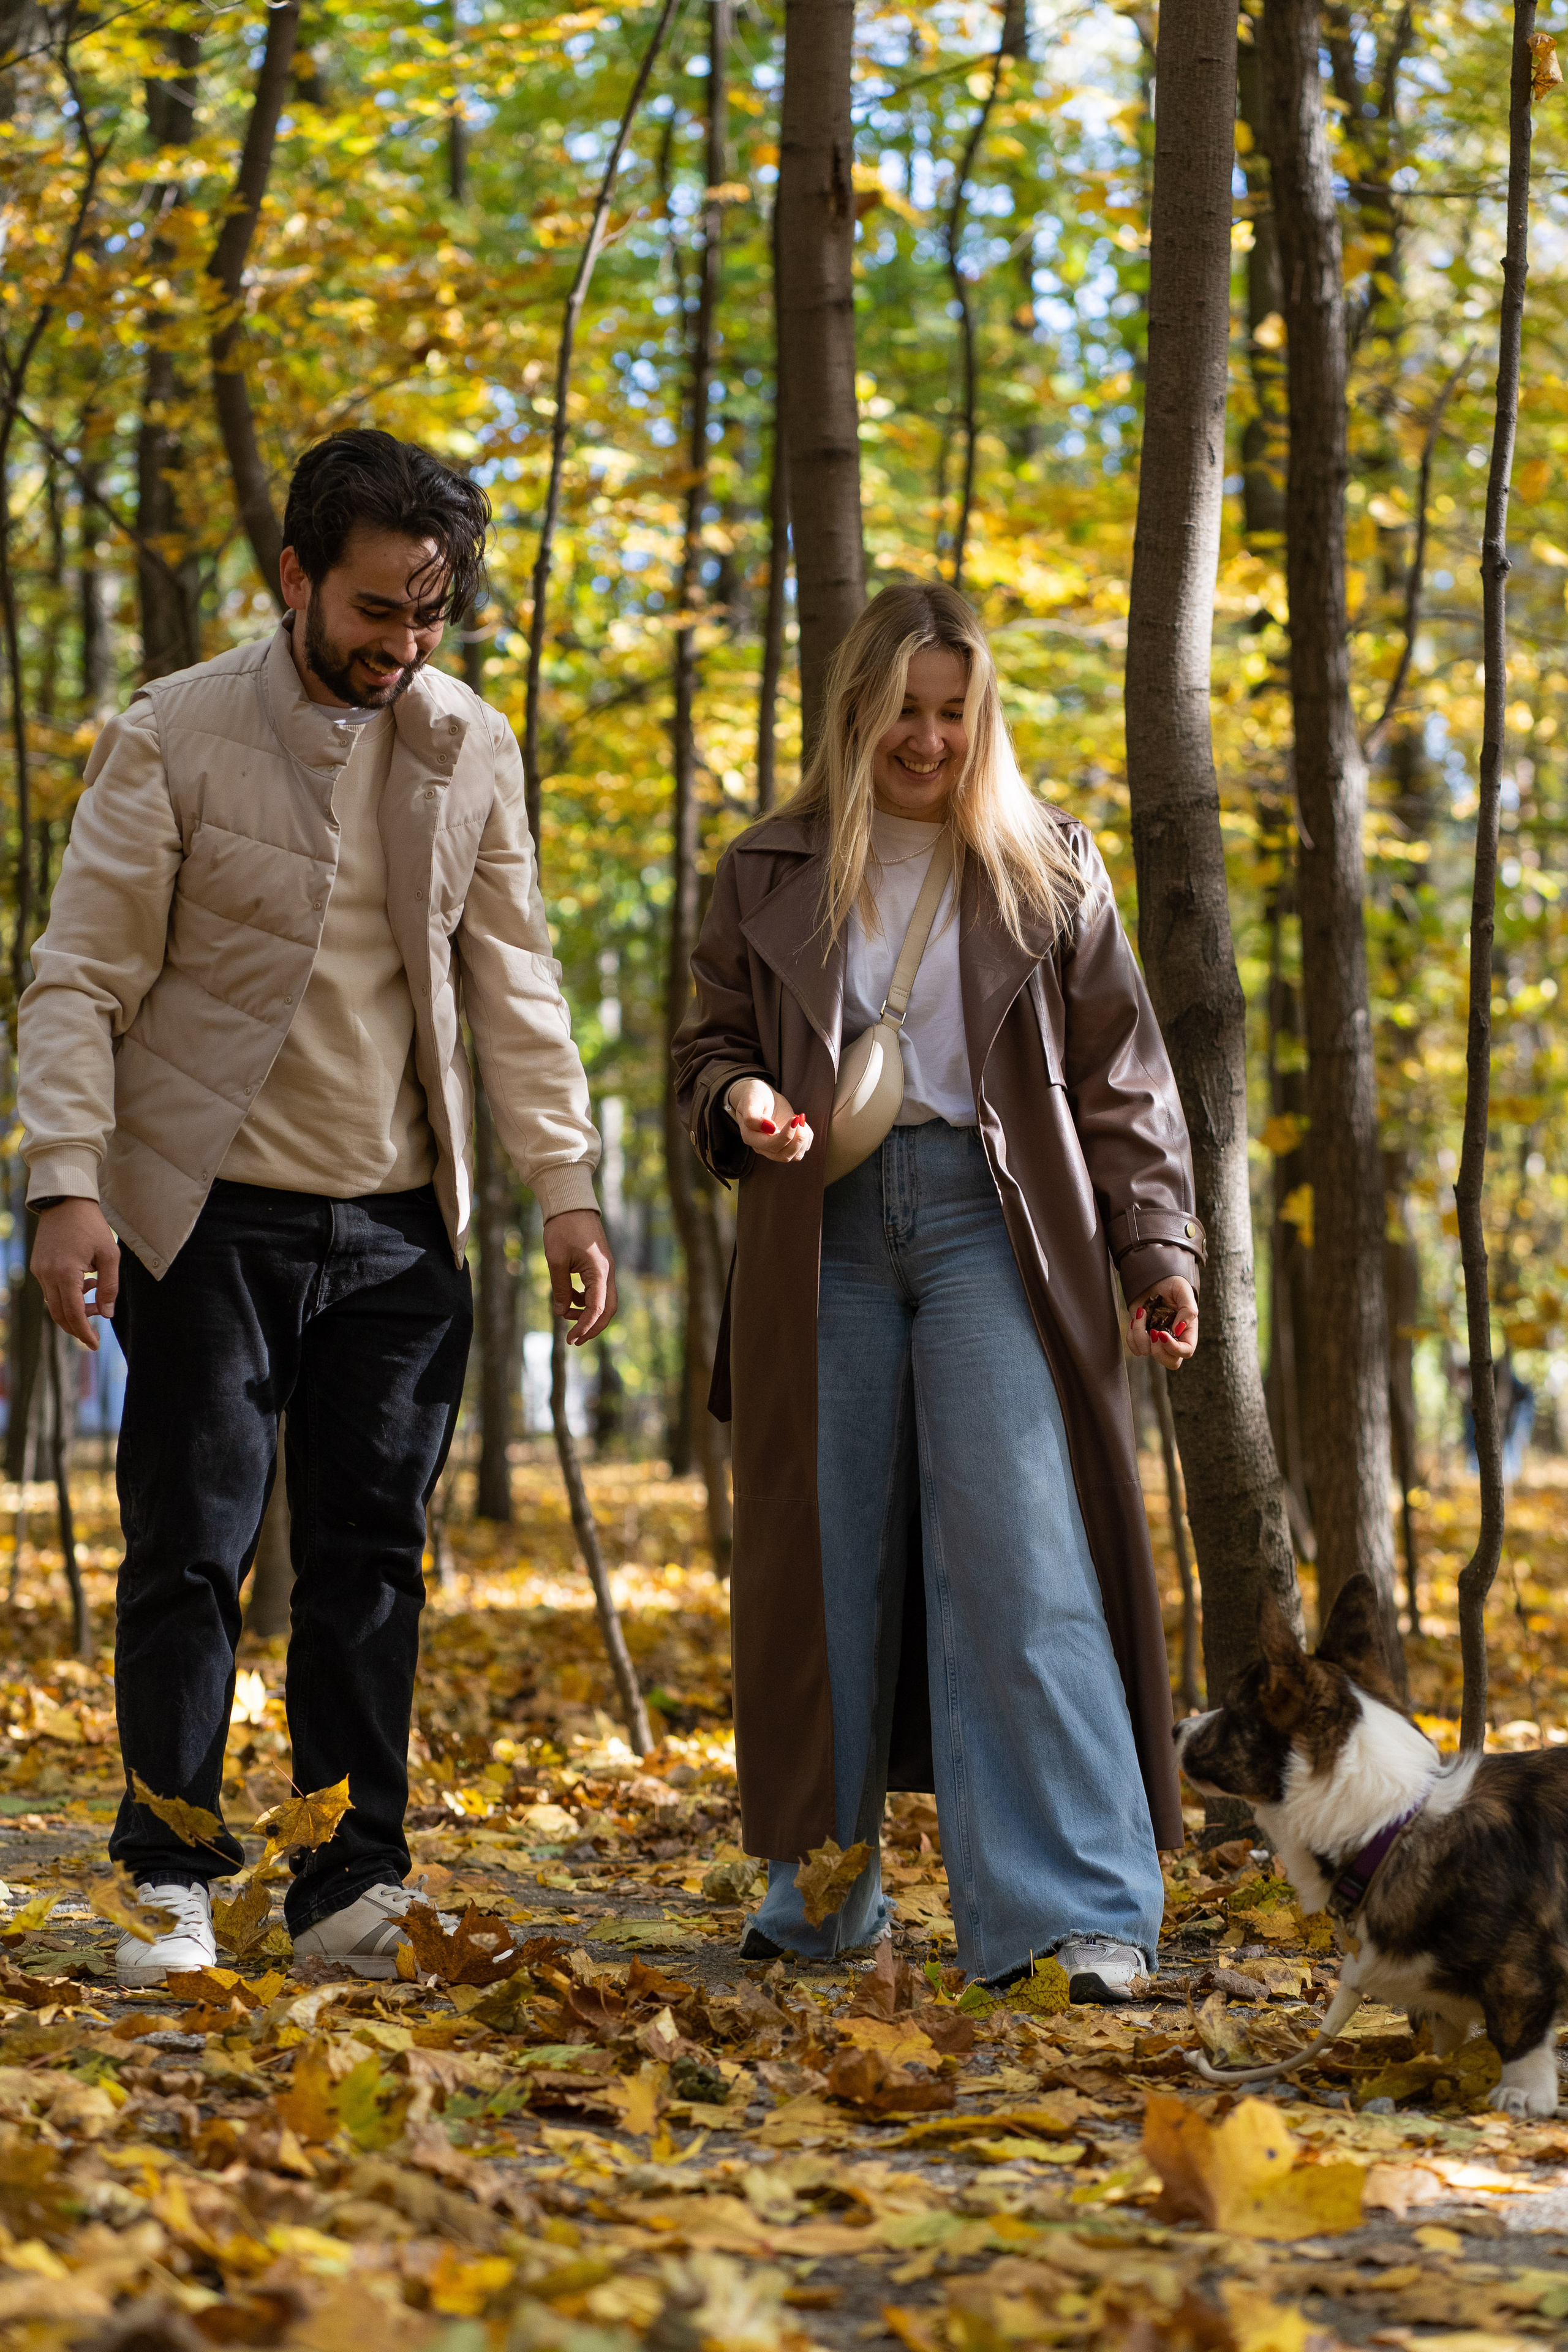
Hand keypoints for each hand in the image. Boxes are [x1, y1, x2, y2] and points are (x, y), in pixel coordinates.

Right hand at [31, 1199, 119, 1350]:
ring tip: (96, 1294)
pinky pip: (50, 1291)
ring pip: (54, 1304)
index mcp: (65, 1273)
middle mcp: (47, 1275)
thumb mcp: (109, 1254)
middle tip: (96, 1330)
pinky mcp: (38, 1266)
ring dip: (74, 1309)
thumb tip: (107, 1314)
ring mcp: (40, 1271)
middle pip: (59, 1314)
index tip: (94, 1345)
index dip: (84, 1332)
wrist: (66, 1202)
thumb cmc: (91, 1225)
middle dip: (78, 1326)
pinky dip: (67, 1295)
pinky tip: (86, 1282)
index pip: (73, 1313)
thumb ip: (109, 1286)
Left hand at [543, 1208, 615, 1344]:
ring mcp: (606, 1269)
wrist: (572, 1204)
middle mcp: (607, 1272)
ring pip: (605, 1301)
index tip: (570, 1340)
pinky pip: (598, 1291)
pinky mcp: (601, 1266)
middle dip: (593, 1327)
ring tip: (566, 1316)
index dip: (584, 1327)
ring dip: (588, 1314)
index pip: (597, 1308)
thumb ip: (561, 1288)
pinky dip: (586, 1301)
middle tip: (575, 1340)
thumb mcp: (556, 1260)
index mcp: (599, 1271)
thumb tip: (562, 1313)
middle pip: (608, 1310)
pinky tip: (570, 1299)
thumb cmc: (562, 1228)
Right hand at [727, 1077, 812, 1164]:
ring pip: (795, 1156)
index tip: (794, 1117)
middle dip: (797, 1138)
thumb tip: (770, 1129)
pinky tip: (801, 1123)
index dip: (786, 1135)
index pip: (771, 1145)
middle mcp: (762, 1147)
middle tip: (799, 1117)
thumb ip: (753, 1115)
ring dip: (803, 1139)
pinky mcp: (787, 1145)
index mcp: (750, 1137)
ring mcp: (775, 1148)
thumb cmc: (755, 1095)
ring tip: (800, 1119)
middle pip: (784, 1155)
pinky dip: (807, 1138)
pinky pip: (802, 1150)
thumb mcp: (750, 1099)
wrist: (763, 1095)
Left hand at [1127, 1274, 1198, 1371]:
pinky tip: (1137, 1317)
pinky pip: (1135, 1348)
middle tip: (1153, 1331)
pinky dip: (1131, 1334)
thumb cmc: (1173, 1285)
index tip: (1161, 1332)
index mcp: (1187, 1332)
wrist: (1154, 1280)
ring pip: (1147, 1353)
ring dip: (1140, 1333)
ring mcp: (1156, 1341)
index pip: (1186, 1352)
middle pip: (1170, 1363)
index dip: (1174, 1348)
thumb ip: (1188, 1310)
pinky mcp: (1142, 1337)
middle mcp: (1173, 1340)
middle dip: (1158, 1351)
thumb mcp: (1184, 1291)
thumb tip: (1178, 1330)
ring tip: (1142, 1312)